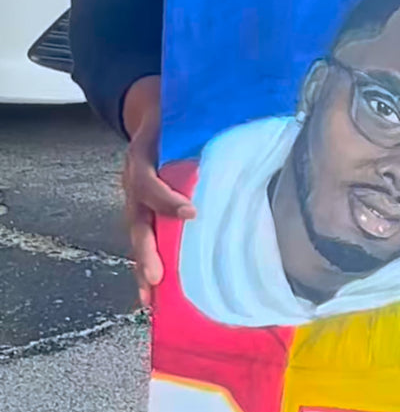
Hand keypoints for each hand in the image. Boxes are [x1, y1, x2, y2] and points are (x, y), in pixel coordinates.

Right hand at [122, 75, 195, 307]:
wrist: (150, 114)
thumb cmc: (175, 119)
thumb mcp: (181, 116)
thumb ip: (206, 125)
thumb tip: (253, 129)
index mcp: (142, 157)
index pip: (150, 182)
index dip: (167, 200)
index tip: (191, 214)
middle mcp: (134, 183)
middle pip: (136, 221)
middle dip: (146, 250)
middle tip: (156, 277)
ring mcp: (134, 201)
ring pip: (138, 237)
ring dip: (143, 267)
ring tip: (150, 298)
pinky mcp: (142, 213)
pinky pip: (144, 240)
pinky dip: (146, 266)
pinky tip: (152, 294)